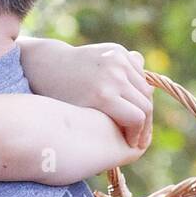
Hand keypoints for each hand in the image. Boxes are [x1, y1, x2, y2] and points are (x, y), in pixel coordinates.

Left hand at [20, 38, 153, 149]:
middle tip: (139, 136)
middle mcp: (114, 75)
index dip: (138, 135)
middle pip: (145, 104)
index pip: (137, 118)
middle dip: (145, 124)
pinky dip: (138, 86)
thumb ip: (116, 122)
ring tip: (137, 119)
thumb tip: (143, 121)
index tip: (134, 145)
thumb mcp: (84, 117)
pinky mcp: (118, 51)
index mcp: (103, 95)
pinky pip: (139, 73)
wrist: (50, 65)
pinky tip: (130, 98)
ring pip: (145, 89)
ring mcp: (117, 60)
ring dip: (144, 105)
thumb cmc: (63, 100)